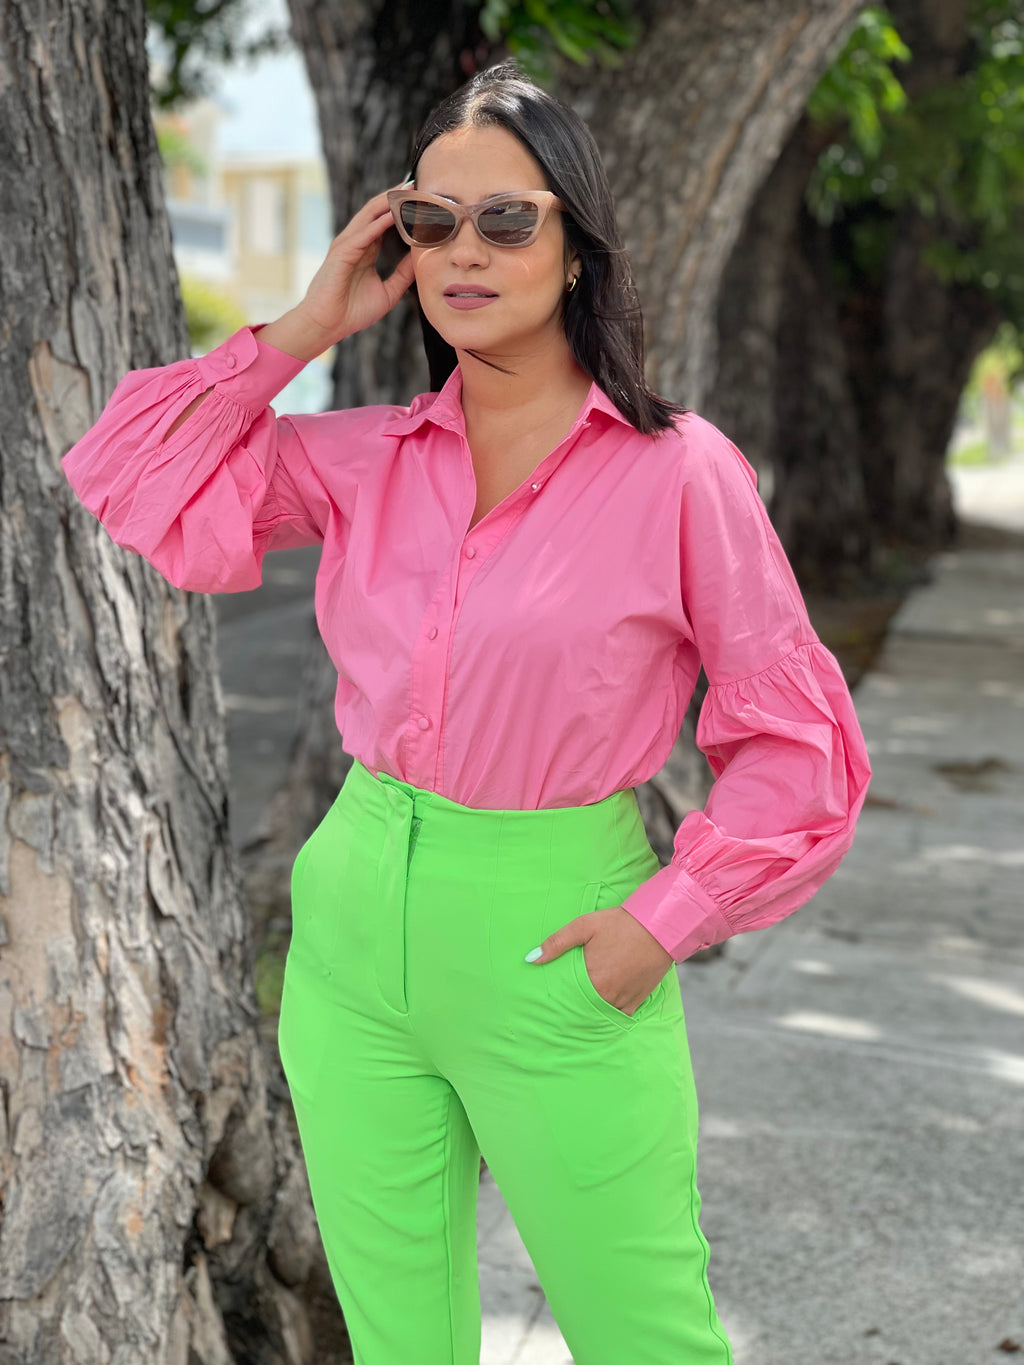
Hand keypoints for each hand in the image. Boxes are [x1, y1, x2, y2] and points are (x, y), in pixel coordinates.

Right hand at [295, 184, 417, 346]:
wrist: (328, 325)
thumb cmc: (352, 311)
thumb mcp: (388, 292)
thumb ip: (403, 274)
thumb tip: (420, 260)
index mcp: (365, 249)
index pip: (385, 221)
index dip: (402, 209)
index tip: (422, 200)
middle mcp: (356, 242)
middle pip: (378, 211)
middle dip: (396, 197)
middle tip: (418, 185)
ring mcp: (347, 245)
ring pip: (370, 215)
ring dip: (389, 201)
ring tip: (409, 190)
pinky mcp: (342, 253)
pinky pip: (364, 233)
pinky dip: (379, 222)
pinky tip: (394, 213)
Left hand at [525, 905, 673, 1015]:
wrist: (658, 927)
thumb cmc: (620, 924)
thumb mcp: (584, 926)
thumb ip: (557, 943)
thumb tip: (531, 959)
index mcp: (591, 979)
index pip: (567, 997)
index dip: (557, 1000)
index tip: (547, 1002)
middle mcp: (607, 995)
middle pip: (582, 1008)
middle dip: (572, 1007)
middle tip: (558, 1010)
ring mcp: (623, 1000)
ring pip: (600, 1013)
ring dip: (590, 1010)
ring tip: (578, 1008)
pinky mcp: (637, 1000)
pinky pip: (620, 1015)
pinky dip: (610, 1013)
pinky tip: (601, 1008)